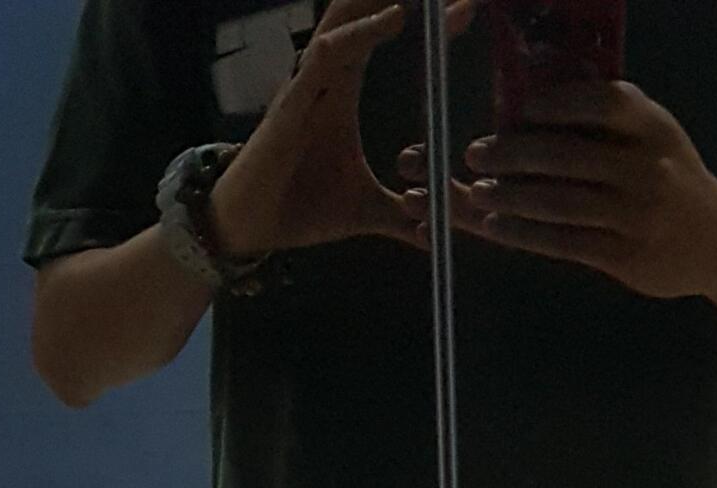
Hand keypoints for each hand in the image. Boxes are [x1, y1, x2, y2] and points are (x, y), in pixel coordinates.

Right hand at [212, 0, 470, 258]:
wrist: (252, 227)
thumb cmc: (300, 207)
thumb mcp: (366, 211)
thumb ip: (404, 217)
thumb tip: (439, 234)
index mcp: (342, 88)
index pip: (383, 31)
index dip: (422, 16)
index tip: (464, 11)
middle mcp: (325, 75)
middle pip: (364, 12)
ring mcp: (307, 83)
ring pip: (346, 20)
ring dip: (383, 0)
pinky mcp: (293, 103)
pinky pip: (327, 55)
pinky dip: (360, 34)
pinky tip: (393, 18)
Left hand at [447, 82, 716, 297]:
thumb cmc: (672, 180)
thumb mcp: (655, 137)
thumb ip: (609, 123)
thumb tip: (532, 112)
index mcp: (653, 127)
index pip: (600, 103)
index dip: (556, 105)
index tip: (520, 111)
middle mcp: (647, 168)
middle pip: (568, 156)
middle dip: (514, 154)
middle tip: (476, 154)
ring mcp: (636, 216)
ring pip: (561, 203)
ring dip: (512, 198)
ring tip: (478, 192)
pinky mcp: (626, 256)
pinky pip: (566, 242)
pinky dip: (527, 234)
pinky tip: (499, 226)